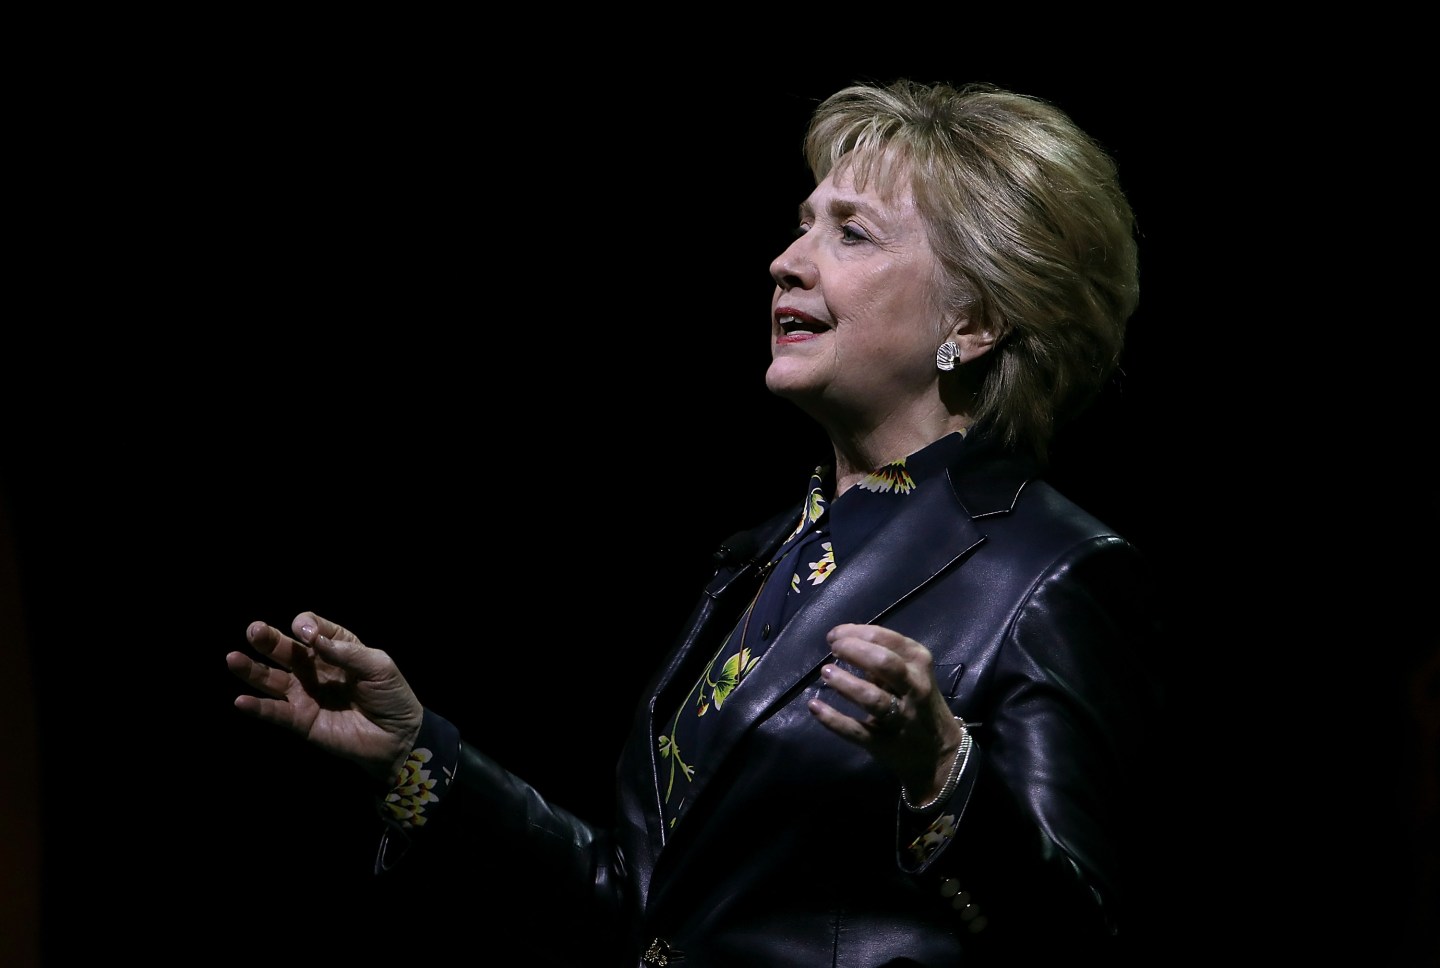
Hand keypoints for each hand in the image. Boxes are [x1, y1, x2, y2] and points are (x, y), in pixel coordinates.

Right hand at [226, 612, 423, 782]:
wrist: (397, 737)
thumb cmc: (392, 696)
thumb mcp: (379, 666)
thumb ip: (346, 652)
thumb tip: (313, 639)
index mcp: (337, 648)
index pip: (312, 629)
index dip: (306, 627)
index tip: (308, 635)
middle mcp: (315, 668)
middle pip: (285, 650)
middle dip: (268, 639)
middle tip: (254, 630)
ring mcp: (305, 694)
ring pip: (271, 678)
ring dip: (251, 670)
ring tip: (232, 658)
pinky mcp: (301, 720)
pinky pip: (275, 712)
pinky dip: (258, 708)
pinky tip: (241, 700)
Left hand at [808, 622, 965, 801]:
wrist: (939, 752)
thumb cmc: (918, 703)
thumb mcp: (912, 674)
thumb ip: (883, 659)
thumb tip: (844, 641)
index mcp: (919, 665)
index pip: (888, 640)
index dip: (857, 633)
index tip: (836, 635)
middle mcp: (914, 689)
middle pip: (884, 664)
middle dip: (853, 651)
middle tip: (833, 649)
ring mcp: (900, 718)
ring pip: (872, 698)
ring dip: (844, 683)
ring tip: (825, 672)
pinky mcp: (883, 743)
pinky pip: (856, 730)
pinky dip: (832, 718)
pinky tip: (814, 706)